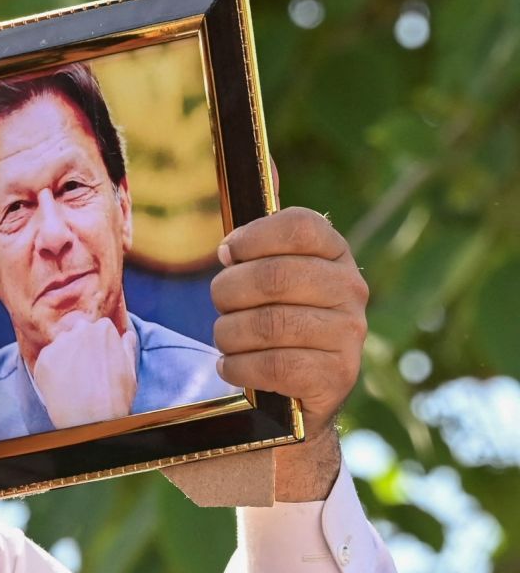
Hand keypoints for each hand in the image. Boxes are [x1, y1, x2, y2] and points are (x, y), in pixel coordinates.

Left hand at [33, 316, 137, 428]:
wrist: (91, 421)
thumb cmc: (115, 398)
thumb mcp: (130, 371)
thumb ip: (127, 348)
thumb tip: (126, 335)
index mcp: (103, 329)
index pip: (98, 328)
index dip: (98, 346)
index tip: (99, 359)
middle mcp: (80, 330)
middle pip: (77, 332)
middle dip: (80, 347)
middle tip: (85, 371)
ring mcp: (59, 344)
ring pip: (60, 346)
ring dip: (64, 358)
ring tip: (73, 381)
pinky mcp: (43, 360)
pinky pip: (46, 361)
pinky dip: (51, 372)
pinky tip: (61, 387)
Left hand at [211, 207, 367, 499]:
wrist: (298, 396)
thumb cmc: (274, 321)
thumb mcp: (270, 273)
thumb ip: (261, 233)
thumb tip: (256, 176)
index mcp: (334, 253)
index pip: (299, 224)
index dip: (253, 236)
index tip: (227, 252)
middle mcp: (351, 291)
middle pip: (275, 277)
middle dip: (229, 291)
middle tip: (220, 303)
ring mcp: (350, 336)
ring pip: (269, 324)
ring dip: (229, 333)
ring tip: (226, 340)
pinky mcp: (337, 378)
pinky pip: (274, 365)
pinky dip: (238, 366)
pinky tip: (232, 366)